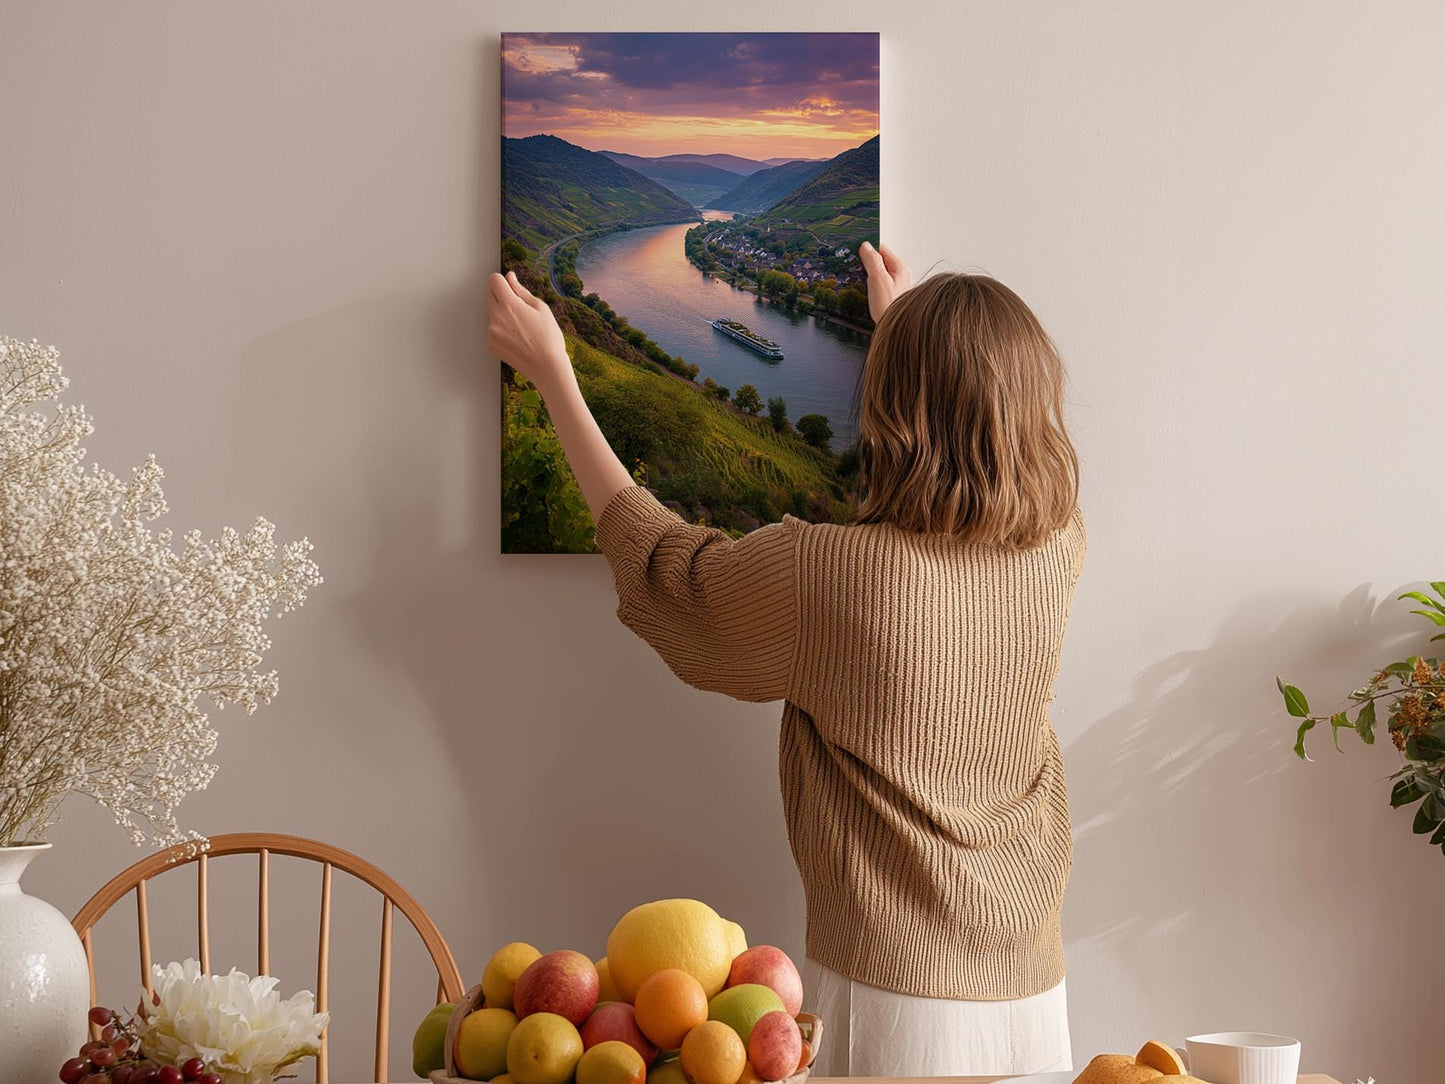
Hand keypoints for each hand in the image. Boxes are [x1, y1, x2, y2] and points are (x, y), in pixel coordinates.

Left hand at [487, 271, 571, 392]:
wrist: (547, 367)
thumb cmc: (549, 338)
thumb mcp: (540, 308)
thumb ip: (520, 290)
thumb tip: (510, 277)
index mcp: (509, 304)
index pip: (493, 280)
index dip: (503, 280)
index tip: (510, 286)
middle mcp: (496, 317)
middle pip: (489, 294)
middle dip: (501, 294)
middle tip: (519, 306)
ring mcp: (491, 332)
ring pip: (492, 313)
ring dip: (502, 313)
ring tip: (522, 326)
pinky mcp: (491, 344)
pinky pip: (493, 329)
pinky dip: (502, 329)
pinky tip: (518, 338)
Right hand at [858, 241, 911, 322]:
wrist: (896, 331)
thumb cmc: (889, 307)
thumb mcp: (878, 279)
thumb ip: (872, 260)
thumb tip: (865, 246)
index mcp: (900, 268)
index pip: (882, 249)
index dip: (868, 248)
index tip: (854, 248)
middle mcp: (900, 276)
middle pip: (880, 261)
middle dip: (866, 261)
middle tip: (852, 261)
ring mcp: (895, 287)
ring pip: (878, 273)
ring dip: (866, 273)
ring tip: (854, 275)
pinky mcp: (889, 297)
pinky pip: (878, 285)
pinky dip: (869, 284)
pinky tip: (862, 289)